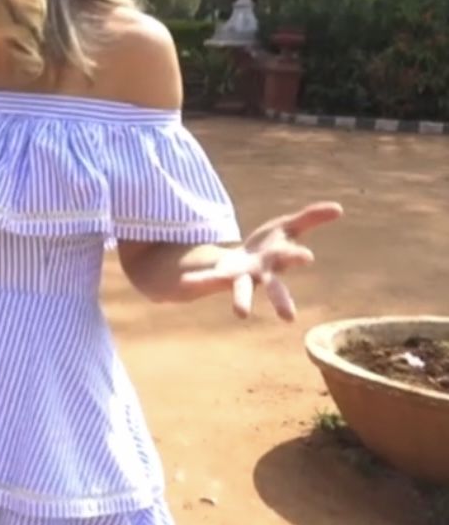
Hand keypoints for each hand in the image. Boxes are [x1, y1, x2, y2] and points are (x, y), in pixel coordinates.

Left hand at [184, 201, 343, 320]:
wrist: (241, 263)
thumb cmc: (269, 246)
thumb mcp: (287, 227)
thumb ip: (311, 218)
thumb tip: (340, 208)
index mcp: (278, 259)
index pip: (289, 257)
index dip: (296, 256)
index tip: (306, 257)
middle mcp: (262, 274)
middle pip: (273, 288)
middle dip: (280, 299)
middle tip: (289, 317)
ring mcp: (241, 279)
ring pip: (242, 291)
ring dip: (242, 301)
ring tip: (240, 314)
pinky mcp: (220, 278)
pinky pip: (208, 280)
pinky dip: (199, 280)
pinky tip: (184, 281)